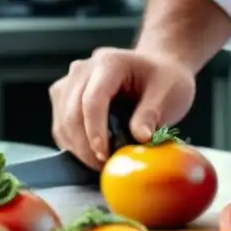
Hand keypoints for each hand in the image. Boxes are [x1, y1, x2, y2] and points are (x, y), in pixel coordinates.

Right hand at [49, 48, 195, 168]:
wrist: (158, 67)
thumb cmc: (166, 79)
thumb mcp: (169, 93)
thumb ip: (151, 114)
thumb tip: (140, 139)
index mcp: (109, 63)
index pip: (92, 100)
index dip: (95, 131)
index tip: (104, 155)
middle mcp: (83, 69)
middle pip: (72, 113)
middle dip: (85, 146)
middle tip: (105, 167)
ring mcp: (71, 81)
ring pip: (62, 121)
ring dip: (77, 148)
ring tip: (101, 163)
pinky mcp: (65, 95)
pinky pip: (61, 124)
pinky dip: (73, 144)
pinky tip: (92, 154)